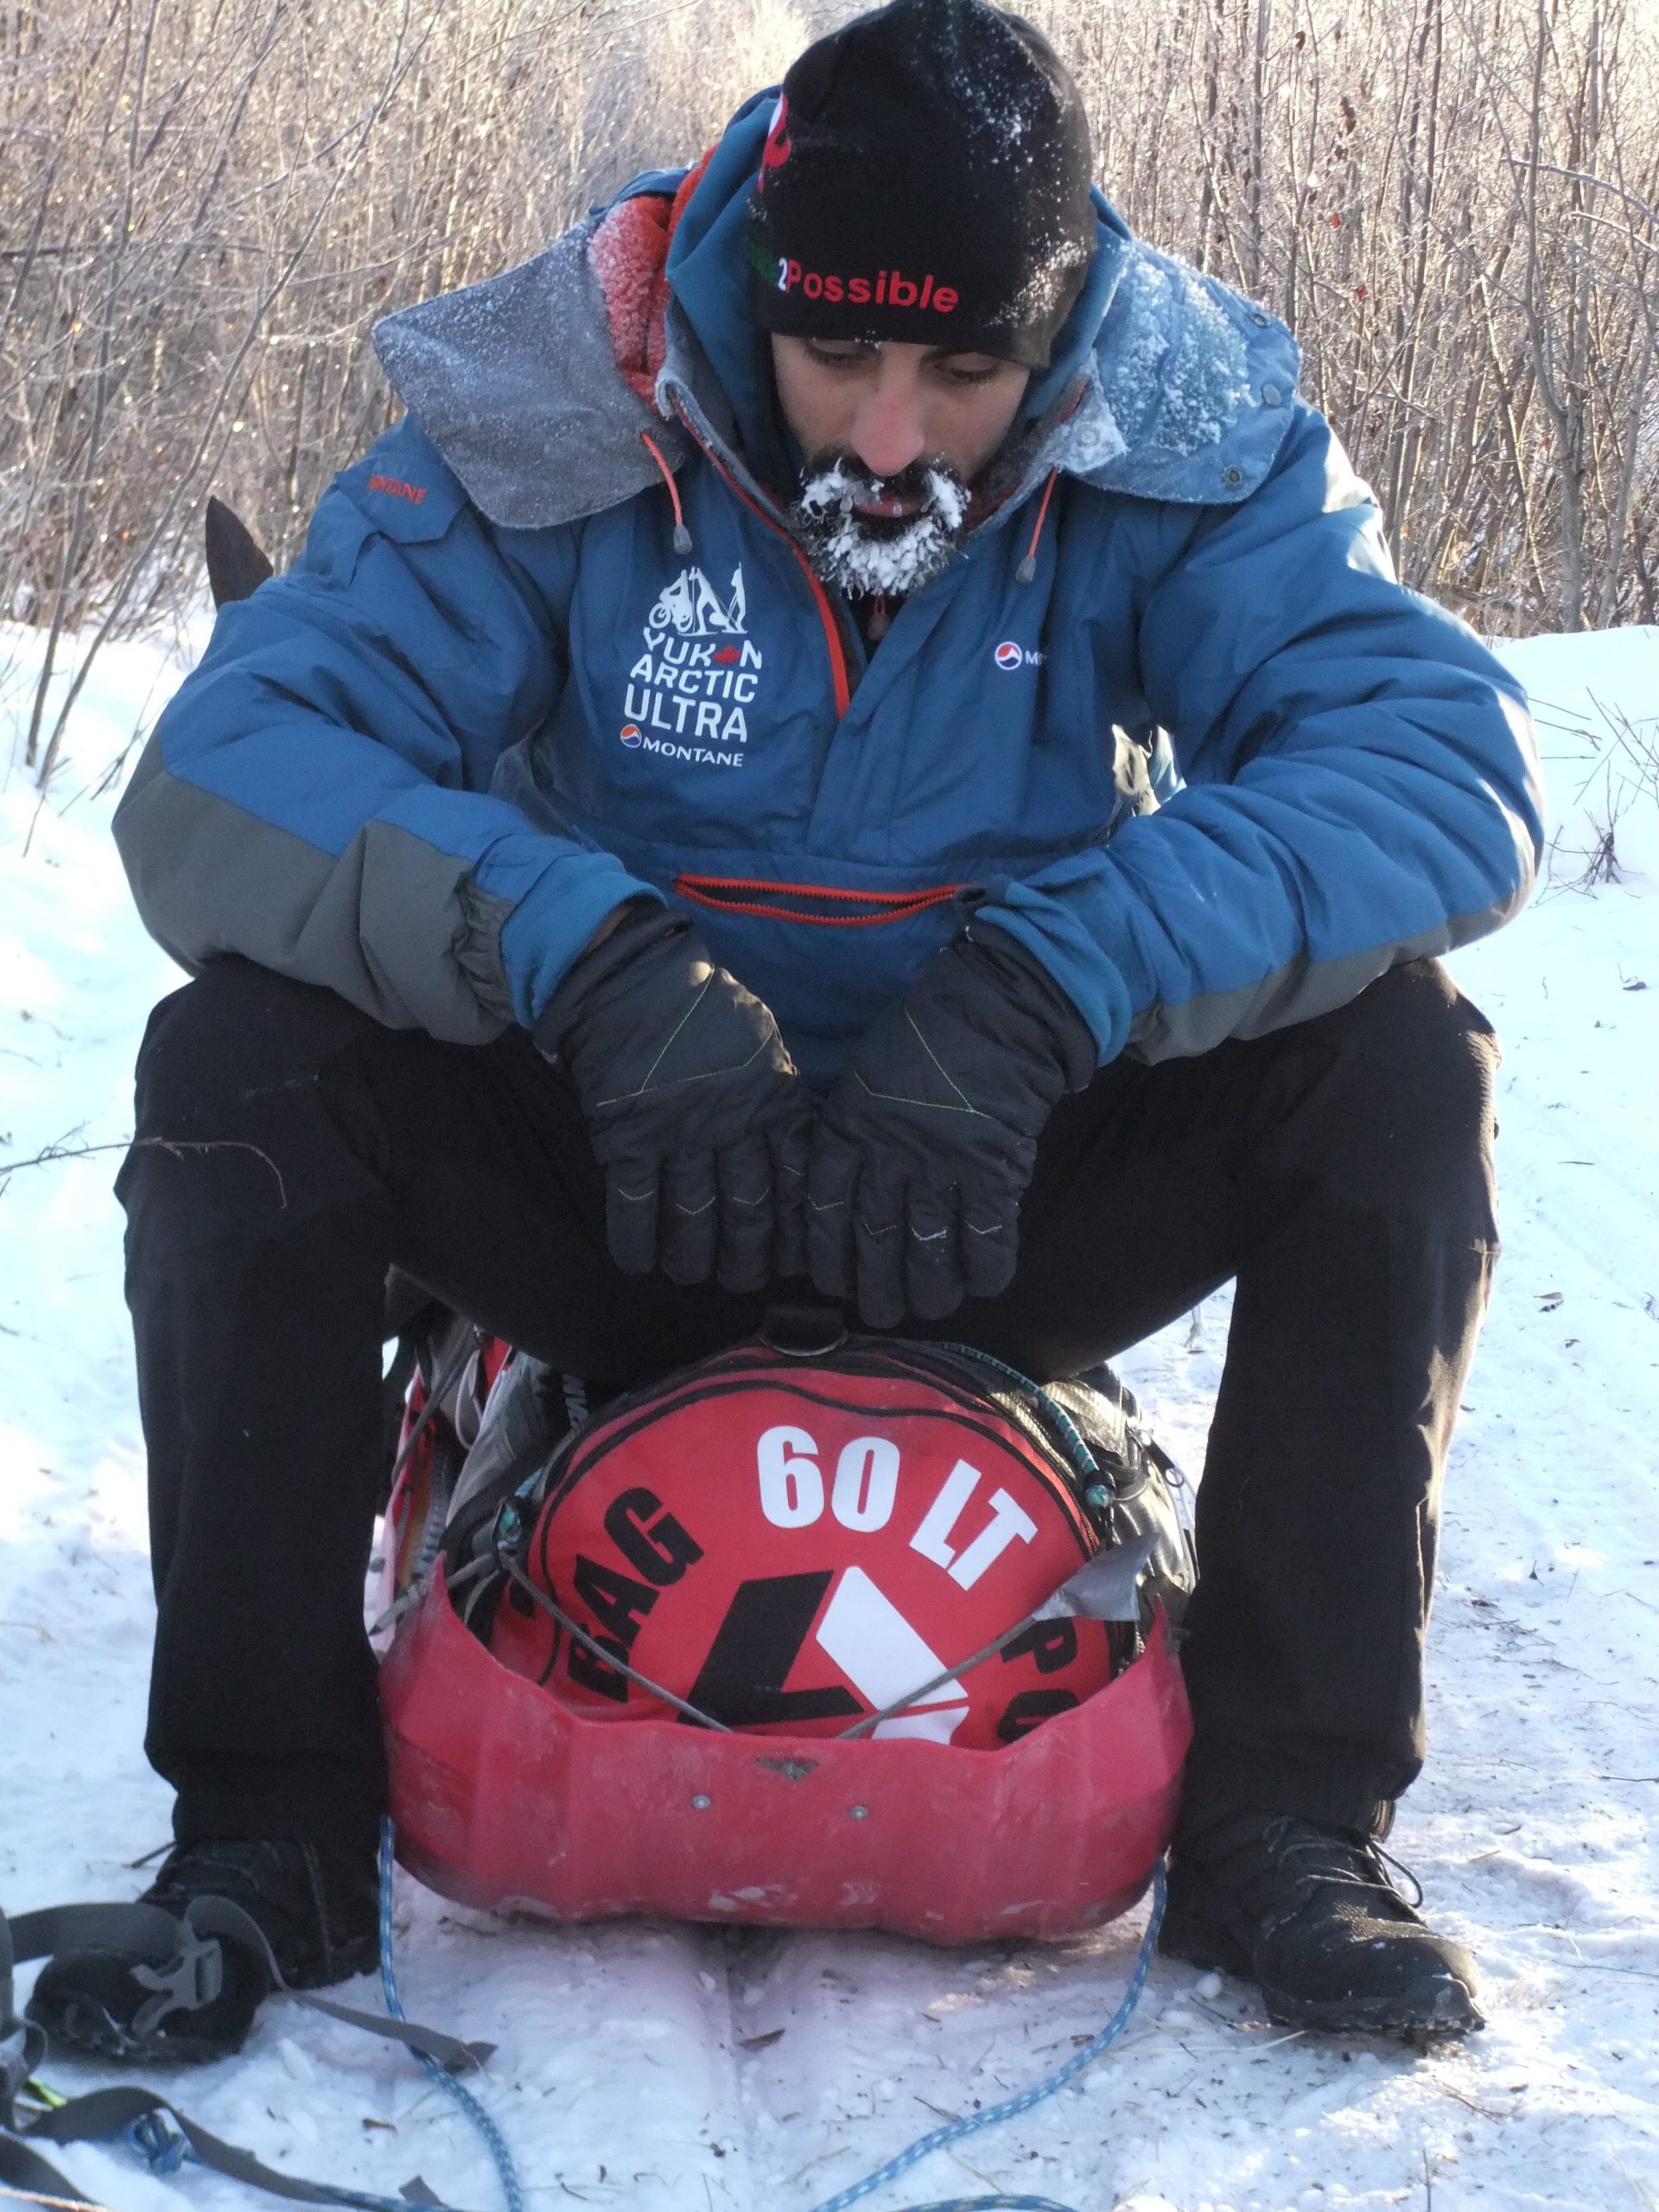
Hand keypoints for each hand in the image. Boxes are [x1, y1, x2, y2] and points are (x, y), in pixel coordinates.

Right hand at [536, 906, 810, 1291]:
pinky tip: (636, 1264)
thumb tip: (793, 1147)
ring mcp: (678, 1135)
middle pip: (748, 1209)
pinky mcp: (628, 1137)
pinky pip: (634, 1202)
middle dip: (749, 1255)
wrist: (632, 976)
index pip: (794, 1178)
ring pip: (692, 1215)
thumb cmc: (703, 1004)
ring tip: (692, 1278)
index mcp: (771, 1100)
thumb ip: (777, 1094)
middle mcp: (730, 1125)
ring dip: (693, 1256)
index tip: (799, 1255)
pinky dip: (635, 1239)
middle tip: (746, 1283)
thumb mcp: (762, 1040)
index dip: (796, 1223)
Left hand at [806, 927, 1095, 1326]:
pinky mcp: (994, 1170)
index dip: (828, 1254)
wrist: (996, 1008)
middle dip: (875, 1287)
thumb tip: (843, 1190)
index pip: (826, 1210)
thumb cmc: (924, 1034)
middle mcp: (889, 1155)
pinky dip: (985, 1268)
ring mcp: (943, 1166)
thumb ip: (851, 1132)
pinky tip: (982, 1285)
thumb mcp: (863, 1077)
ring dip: (928, 1288)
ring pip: (927, 1250)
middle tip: (878, 1314)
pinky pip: (987, 1237)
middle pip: (874, 1240)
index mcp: (849, 1129)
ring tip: (928, 1309)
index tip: (830, 1282)